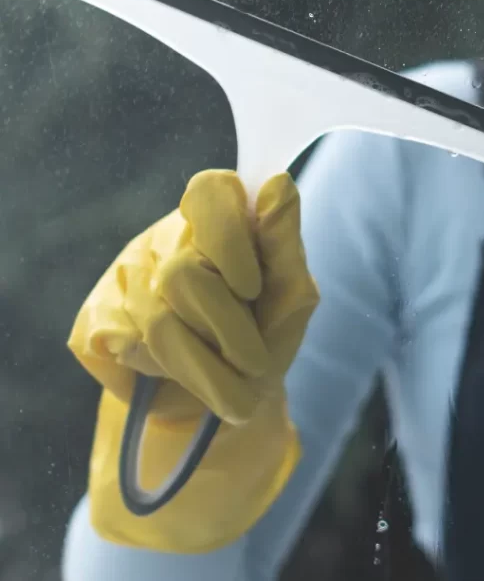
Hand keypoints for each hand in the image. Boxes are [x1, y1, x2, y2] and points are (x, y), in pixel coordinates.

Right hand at [69, 170, 319, 551]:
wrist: (226, 398)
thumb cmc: (266, 333)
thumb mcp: (290, 295)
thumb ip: (285, 244)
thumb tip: (278, 183)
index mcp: (219, 217)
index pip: (210, 193)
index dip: (228, 240)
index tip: (253, 289)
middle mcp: (169, 238)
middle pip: (182, 274)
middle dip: (228, 330)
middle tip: (257, 363)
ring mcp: (126, 276)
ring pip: (157, 321)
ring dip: (206, 369)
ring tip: (238, 393)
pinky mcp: (95, 320)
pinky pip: (125, 349)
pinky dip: (167, 376)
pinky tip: (186, 378)